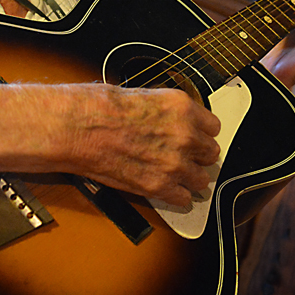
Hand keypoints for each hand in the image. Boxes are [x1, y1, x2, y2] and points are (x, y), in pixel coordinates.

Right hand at [67, 85, 220, 206]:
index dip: (201, 133)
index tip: (195, 137)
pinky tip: (166, 189)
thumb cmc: (100, 108)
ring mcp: (175, 163)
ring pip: (202, 179)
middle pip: (211, 153)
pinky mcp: (159, 186)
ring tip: (175, 175)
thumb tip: (169, 121)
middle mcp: (185, 135)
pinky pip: (184, 198)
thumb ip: (166, 113)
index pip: (213, 127)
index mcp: (182, 107)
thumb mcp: (143, 95)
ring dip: (189, 178)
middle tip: (184, 157)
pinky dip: (176, 196)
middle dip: (198, 156)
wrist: (80, 127)